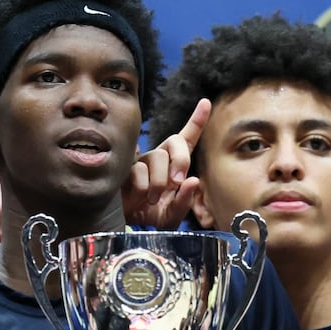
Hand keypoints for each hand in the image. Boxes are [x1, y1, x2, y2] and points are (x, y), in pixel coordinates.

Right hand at [124, 99, 206, 228]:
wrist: (126, 227)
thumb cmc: (152, 217)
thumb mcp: (172, 214)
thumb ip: (184, 201)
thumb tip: (192, 181)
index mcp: (174, 166)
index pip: (187, 139)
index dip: (197, 120)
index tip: (205, 103)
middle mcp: (159, 158)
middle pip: (174, 140)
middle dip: (181, 159)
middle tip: (177, 182)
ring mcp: (141, 162)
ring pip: (157, 157)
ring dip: (159, 181)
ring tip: (154, 199)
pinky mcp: (125, 169)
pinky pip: (139, 171)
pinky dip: (144, 188)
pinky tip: (140, 198)